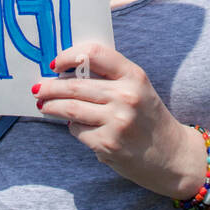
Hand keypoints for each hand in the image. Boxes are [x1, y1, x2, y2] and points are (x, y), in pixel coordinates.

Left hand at [34, 44, 206, 199]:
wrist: (172, 156)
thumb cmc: (149, 117)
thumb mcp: (137, 88)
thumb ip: (110, 77)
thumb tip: (66, 71)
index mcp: (134, 76)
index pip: (95, 53)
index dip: (68, 55)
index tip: (56, 63)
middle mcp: (127, 97)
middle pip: (75, 85)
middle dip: (50, 87)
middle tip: (38, 88)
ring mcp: (117, 122)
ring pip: (70, 108)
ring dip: (51, 106)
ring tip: (43, 105)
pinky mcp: (108, 145)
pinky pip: (77, 130)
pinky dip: (72, 127)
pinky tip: (74, 125)